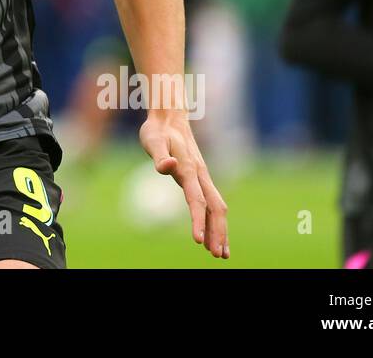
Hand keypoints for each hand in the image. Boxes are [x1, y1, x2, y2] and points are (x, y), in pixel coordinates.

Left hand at [139, 110, 228, 258]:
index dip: (198, 221)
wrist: (169, 116)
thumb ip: (159, 156)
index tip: (198, 242)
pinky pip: (212, 202)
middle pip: (215, 208)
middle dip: (217, 232)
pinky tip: (213, 233)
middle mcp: (200, 174)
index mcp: (189, 169)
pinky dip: (215, 220)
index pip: (196, 200)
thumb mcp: (153, 140)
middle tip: (217, 256)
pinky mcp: (200, 178)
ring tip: (219, 253)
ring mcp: (202, 176)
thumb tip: (166, 166)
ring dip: (219, 230)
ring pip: (217, 207)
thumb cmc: (158, 130)